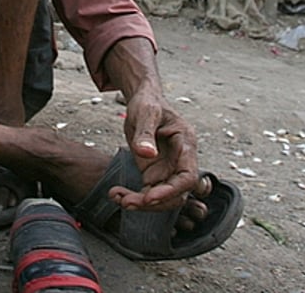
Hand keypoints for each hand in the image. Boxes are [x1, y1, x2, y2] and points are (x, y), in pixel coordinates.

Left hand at [109, 85, 200, 211]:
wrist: (142, 101)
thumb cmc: (148, 103)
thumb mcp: (145, 112)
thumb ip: (145, 133)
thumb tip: (147, 154)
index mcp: (185, 143)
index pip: (187, 177)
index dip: (171, 191)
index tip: (149, 197)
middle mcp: (180, 161)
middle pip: (176, 194)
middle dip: (153, 203)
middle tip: (127, 202)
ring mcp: (168, 169)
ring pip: (162, 198)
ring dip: (141, 204)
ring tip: (117, 197)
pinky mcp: (155, 174)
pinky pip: (148, 194)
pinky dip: (133, 198)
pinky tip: (116, 194)